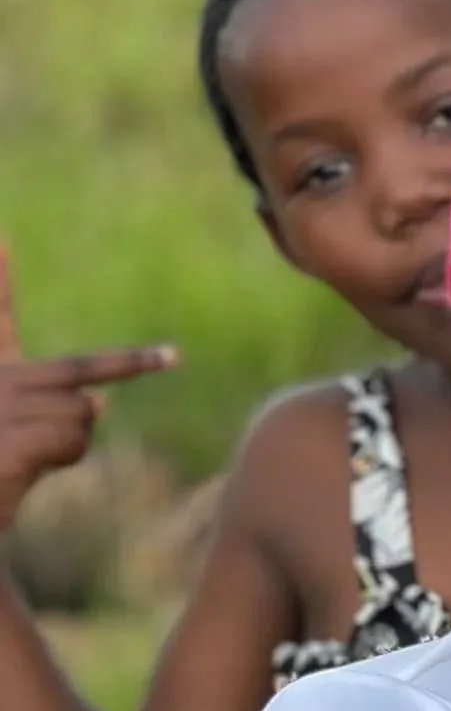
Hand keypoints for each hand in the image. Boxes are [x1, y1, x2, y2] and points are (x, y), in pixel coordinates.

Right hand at [0, 241, 176, 523]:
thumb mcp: (24, 443)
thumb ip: (58, 416)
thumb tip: (99, 403)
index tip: (1, 239)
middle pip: (76, 373)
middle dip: (130, 365)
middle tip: (172, 356)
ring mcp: (0, 405)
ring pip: (82, 412)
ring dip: (70, 444)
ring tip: (25, 462)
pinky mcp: (8, 439)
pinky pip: (73, 439)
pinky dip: (63, 458)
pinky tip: (22, 471)